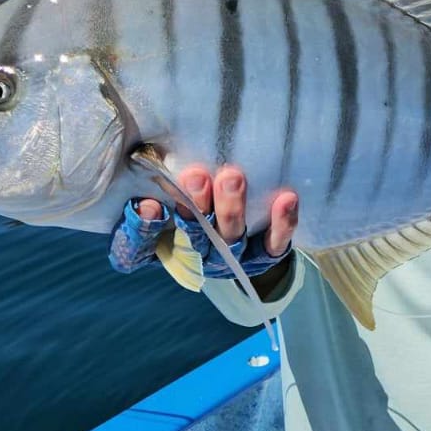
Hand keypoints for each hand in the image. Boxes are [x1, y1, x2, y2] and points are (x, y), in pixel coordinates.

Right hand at [109, 165, 298, 278]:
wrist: (248, 240)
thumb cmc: (198, 212)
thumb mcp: (168, 204)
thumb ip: (150, 198)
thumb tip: (148, 196)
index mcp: (168, 243)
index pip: (143, 244)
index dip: (143, 228)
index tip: (149, 205)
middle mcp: (201, 252)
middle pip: (194, 233)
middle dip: (195, 204)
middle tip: (196, 175)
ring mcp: (235, 254)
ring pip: (232, 235)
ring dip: (232, 207)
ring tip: (232, 177)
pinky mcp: (266, 254)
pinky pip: (274, 242)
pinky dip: (281, 222)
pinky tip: (287, 198)